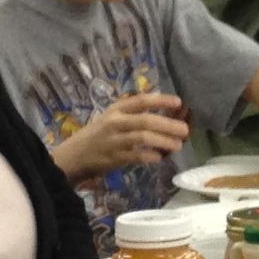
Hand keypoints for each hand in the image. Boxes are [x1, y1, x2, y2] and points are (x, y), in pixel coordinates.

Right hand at [52, 91, 191, 179]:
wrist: (74, 156)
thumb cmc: (98, 135)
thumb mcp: (112, 118)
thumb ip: (134, 115)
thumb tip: (164, 111)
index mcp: (116, 109)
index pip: (141, 101)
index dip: (160, 100)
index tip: (178, 102)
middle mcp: (115, 122)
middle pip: (145, 120)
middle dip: (167, 125)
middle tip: (184, 130)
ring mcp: (114, 140)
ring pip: (142, 137)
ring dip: (162, 141)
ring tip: (177, 145)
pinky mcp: (114, 157)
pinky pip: (135, 156)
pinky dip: (149, 156)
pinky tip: (159, 158)